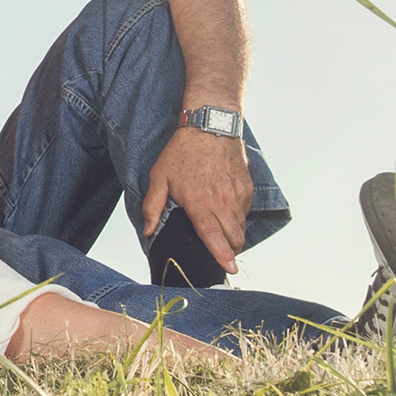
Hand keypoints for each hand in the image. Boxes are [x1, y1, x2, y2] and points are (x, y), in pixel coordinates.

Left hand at [141, 119, 253, 275]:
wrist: (209, 127)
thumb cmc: (182, 151)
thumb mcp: (159, 177)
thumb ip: (153, 207)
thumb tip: (148, 230)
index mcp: (201, 204)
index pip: (215, 239)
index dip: (223, 257)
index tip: (229, 269)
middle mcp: (223, 203)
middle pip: (234, 238)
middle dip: (229, 250)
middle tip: (220, 251)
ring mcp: (238, 196)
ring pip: (241, 226)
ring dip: (234, 234)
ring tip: (220, 231)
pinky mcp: (247, 188)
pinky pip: (246, 211)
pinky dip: (238, 217)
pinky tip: (226, 210)